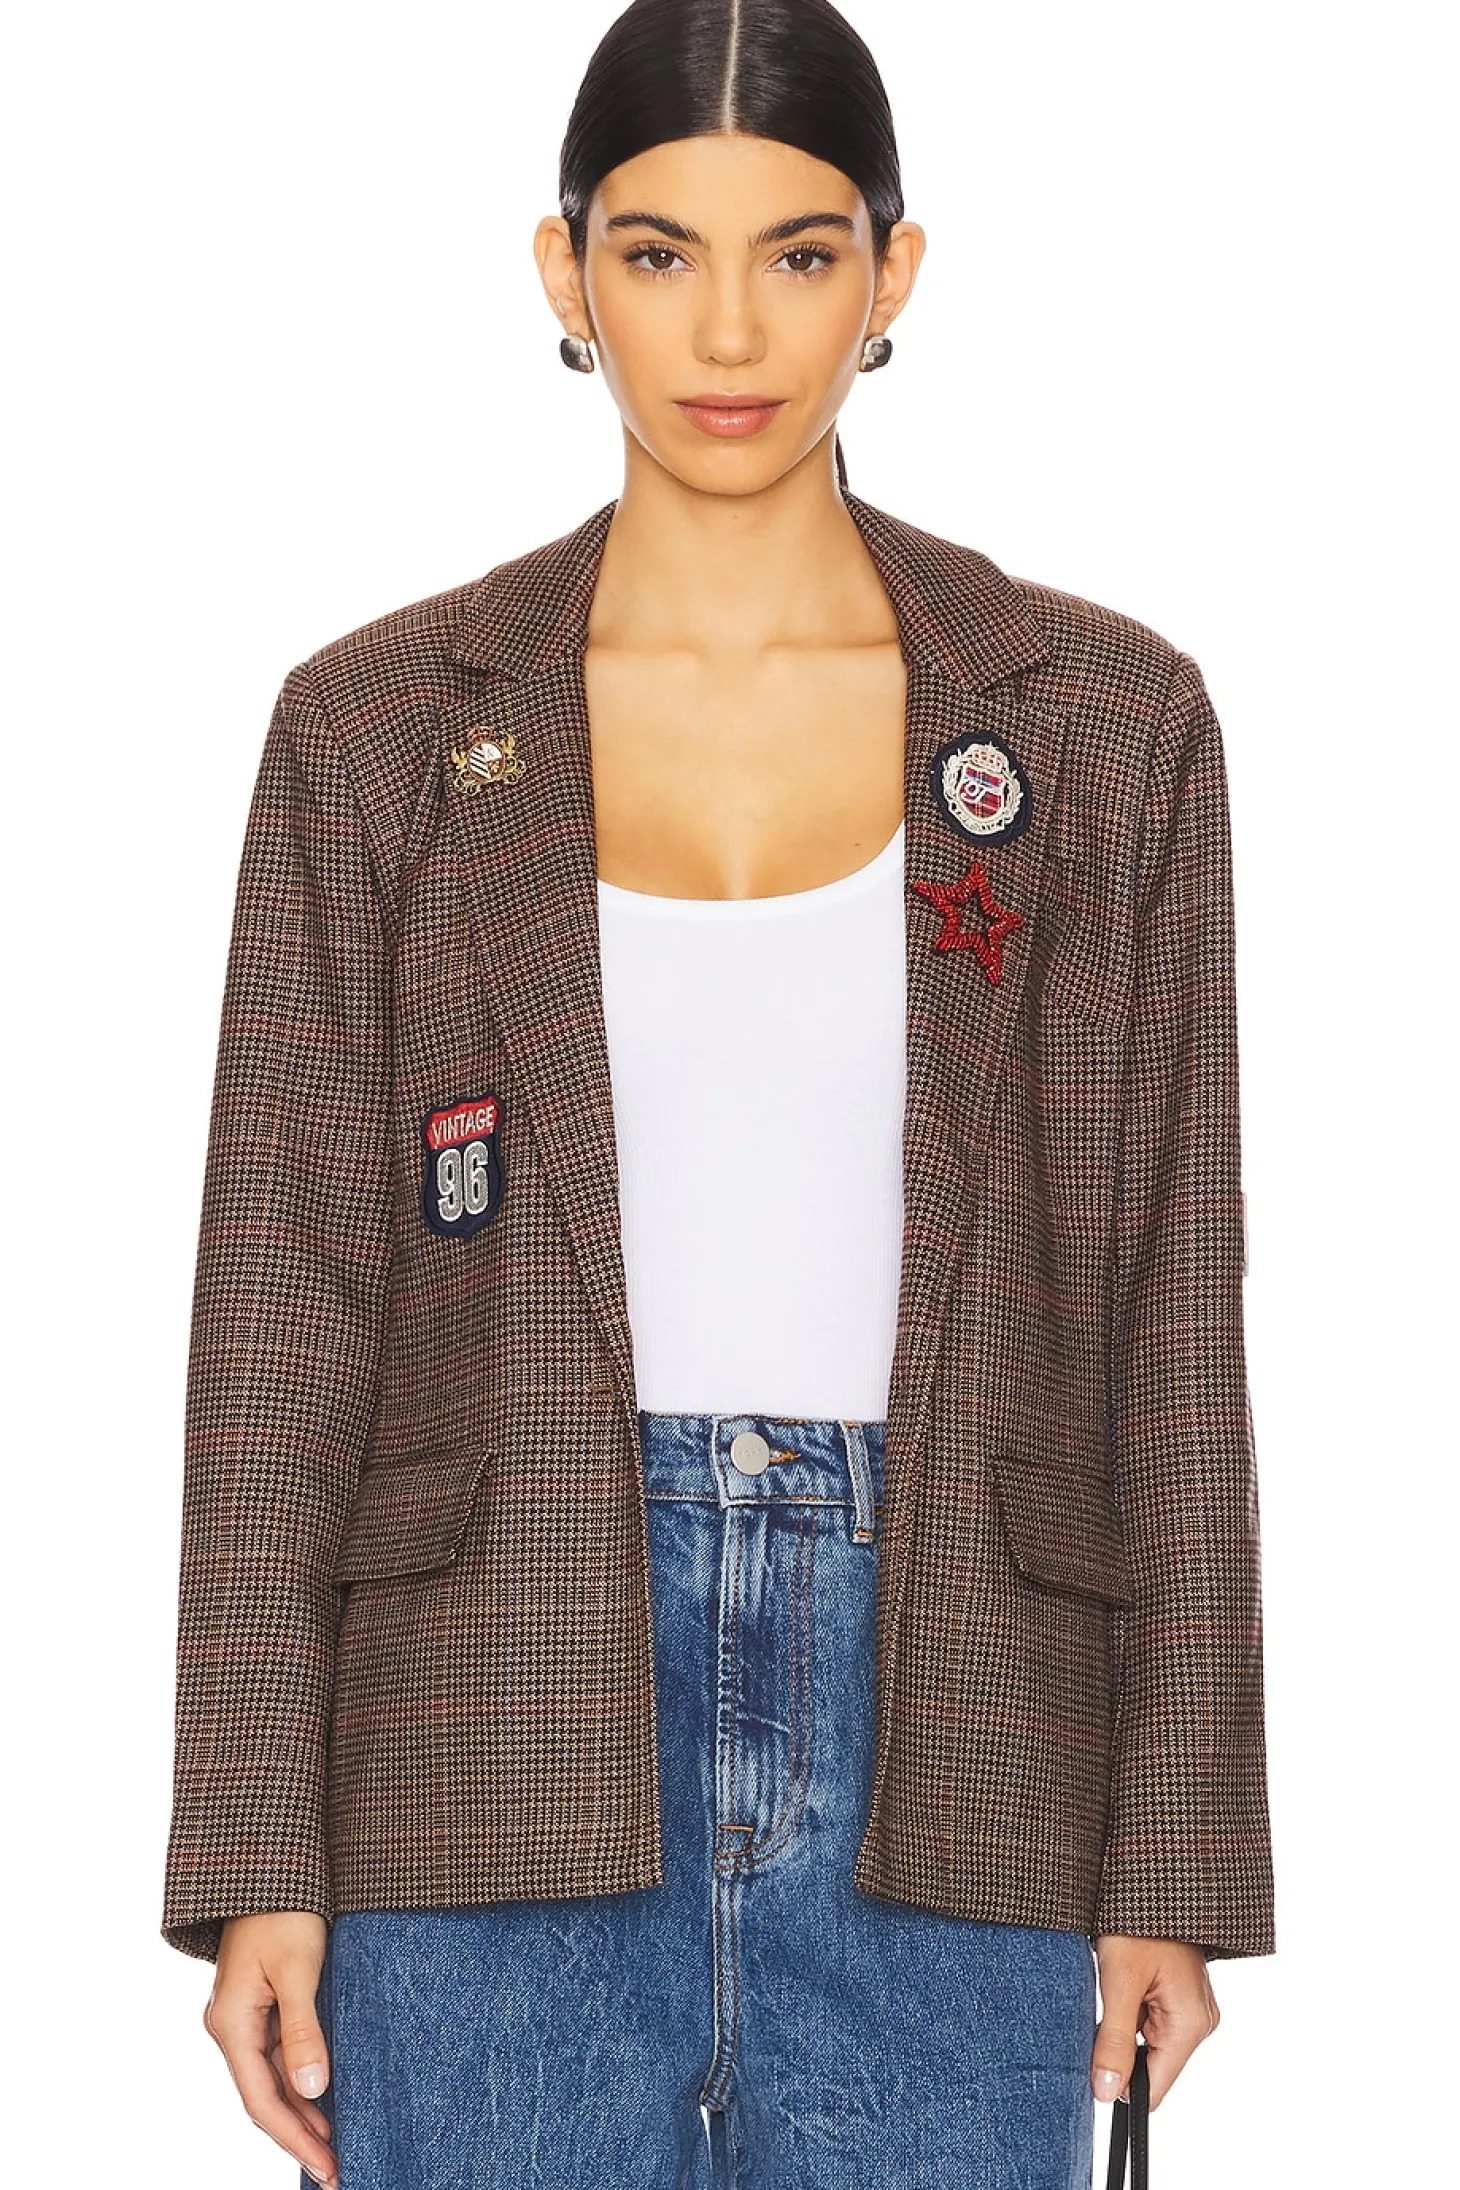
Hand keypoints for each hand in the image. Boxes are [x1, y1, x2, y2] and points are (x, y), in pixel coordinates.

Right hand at [202, 1913, 337, 2187]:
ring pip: (273, 2078)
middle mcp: (232, 2026)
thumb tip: (311, 2090)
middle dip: (300, 2136)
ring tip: (338, 2143)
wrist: (272, 1865)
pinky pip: (279, 2054)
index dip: (295, 2139)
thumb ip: (303, 2031)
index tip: (328, 2166)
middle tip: (338, 2168)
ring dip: (303, 2111)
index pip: (261, 2101)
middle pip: (265, 2097)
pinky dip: (302, 2079)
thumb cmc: (285, 1910)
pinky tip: (326, 2096)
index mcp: (231, 2024)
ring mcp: (245, 2016)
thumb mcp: (299, 1969)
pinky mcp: (262, 2003)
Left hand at [1090, 1935, 1220, 2110]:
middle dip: (1120, 2048)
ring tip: (1115, 1987)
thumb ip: (1114, 2042)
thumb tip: (1106, 2093)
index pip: (1154, 2089)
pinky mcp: (1181, 1996)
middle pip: (1151, 2067)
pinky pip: (1151, 2022)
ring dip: (1125, 2026)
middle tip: (1104, 2007)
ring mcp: (1192, 2008)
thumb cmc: (1136, 1922)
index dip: (1120, 2083)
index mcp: (1191, 2024)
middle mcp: (1200, 2021)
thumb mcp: (1119, 1982)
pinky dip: (1132, 2011)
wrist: (1150, 1877)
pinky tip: (1124, 1983)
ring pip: (1148, 2044)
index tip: (1093, 2060)